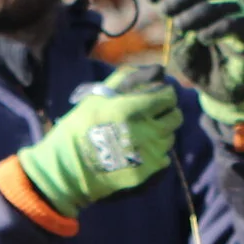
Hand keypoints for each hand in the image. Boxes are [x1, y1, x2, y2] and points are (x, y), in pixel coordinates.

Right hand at [14, 66, 182, 218]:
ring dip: (160, 134)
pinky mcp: (147, 173)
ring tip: (140, 135)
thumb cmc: (79, 128)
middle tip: (151, 116)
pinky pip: (163, 158)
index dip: (164, 95)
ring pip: (169, 138)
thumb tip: (154, 70)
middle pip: (175, 117)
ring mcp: (148, 154)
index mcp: (132, 109)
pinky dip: (155, 154)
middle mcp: (145, 131)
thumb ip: (125, 79)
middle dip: (166, 114)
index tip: (156, 97)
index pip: (168, 97)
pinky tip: (138, 153)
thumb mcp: (96, 97)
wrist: (68, 169)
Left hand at [150, 0, 243, 125]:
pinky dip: (216, 28)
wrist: (224, 92)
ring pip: (221, 1)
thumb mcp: (180, 49)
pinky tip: (202, 38)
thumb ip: (176, 32)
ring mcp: (241, 16)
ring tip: (181, 27)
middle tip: (165, 11)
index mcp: (205, 0)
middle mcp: (225, 2)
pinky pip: (237, 22)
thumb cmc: (201, 65)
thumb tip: (176, 17)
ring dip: (196, 12)